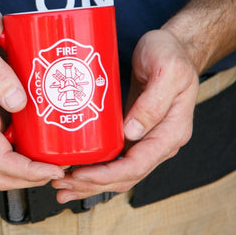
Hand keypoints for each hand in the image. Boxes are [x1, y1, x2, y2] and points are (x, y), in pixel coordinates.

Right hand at [0, 2, 65, 189]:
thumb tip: (16, 102)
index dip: (27, 172)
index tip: (54, 168)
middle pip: (2, 171)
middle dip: (32, 178)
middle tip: (64, 167)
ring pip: (9, 161)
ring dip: (34, 167)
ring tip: (64, 157)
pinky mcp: (0, 112)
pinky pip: (16, 141)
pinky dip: (35, 148)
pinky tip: (56, 135)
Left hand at [50, 29, 199, 201]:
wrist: (174, 46)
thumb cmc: (170, 53)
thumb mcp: (167, 71)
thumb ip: (152, 102)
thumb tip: (131, 133)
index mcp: (172, 132)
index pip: (138, 165)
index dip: (108, 175)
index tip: (81, 175)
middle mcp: (161, 143)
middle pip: (125, 177)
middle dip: (92, 185)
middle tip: (61, 186)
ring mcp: (147, 141)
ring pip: (118, 174)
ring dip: (90, 184)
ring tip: (61, 188)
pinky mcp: (133, 135)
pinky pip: (114, 161)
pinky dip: (94, 171)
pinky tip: (73, 173)